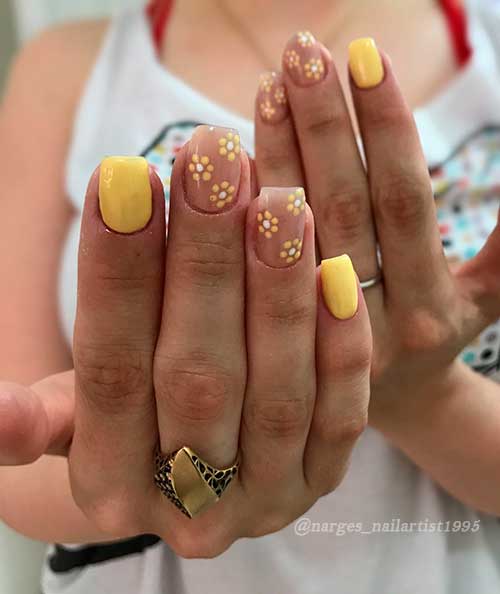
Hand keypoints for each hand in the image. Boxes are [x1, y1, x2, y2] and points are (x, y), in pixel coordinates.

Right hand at [1, 124, 371, 555]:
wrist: (202, 476)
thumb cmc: (133, 418)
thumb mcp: (76, 417)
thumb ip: (40, 416)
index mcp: (111, 488)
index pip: (110, 374)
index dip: (115, 275)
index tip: (124, 176)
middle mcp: (192, 507)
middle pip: (197, 376)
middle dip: (204, 261)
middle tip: (211, 158)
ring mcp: (266, 499)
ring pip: (277, 392)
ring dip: (279, 289)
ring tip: (280, 197)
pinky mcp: (322, 481)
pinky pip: (342, 418)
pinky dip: (340, 345)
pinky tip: (335, 270)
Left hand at [254, 34, 499, 419]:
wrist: (388, 405)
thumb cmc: (432, 332)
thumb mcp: (482, 301)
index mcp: (429, 307)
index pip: (403, 202)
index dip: (385, 127)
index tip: (365, 56)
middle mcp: (368, 323)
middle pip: (342, 207)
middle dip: (324, 123)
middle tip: (304, 51)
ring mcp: (311, 334)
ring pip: (289, 231)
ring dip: (278, 152)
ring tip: (269, 83)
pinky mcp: (268, 339)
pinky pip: (248, 260)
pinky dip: (242, 202)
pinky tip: (230, 151)